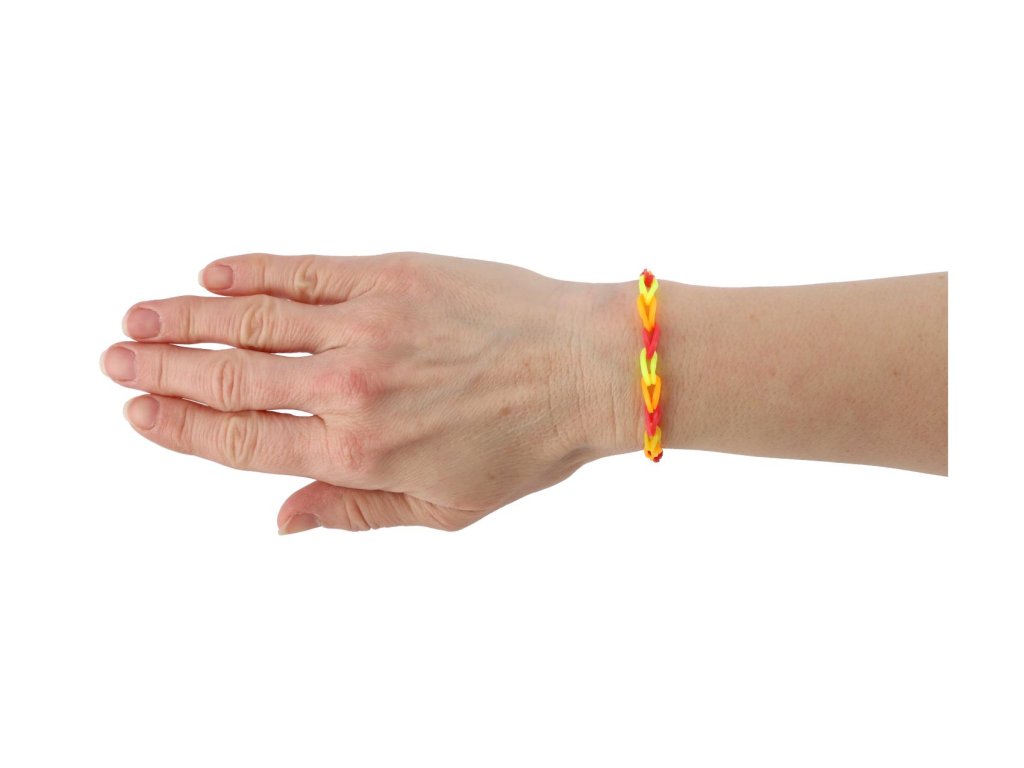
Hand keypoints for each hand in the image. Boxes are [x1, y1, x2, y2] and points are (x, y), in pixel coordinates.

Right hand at [101, 252, 617, 532]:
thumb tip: (281, 522)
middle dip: (163, 370)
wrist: (588, 368)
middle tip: (114, 359)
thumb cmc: (526, 446)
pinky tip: (214, 275)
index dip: (182, 428)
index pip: (243, 441)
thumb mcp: (442, 510)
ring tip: (138, 316)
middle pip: (231, 377)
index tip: (139, 413)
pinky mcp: (392, 274)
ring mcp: (367, 323)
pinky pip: (304, 271)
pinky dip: (253, 272)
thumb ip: (353, 513)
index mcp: (358, 454)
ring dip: (186, 318)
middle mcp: (350, 387)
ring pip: (253, 320)